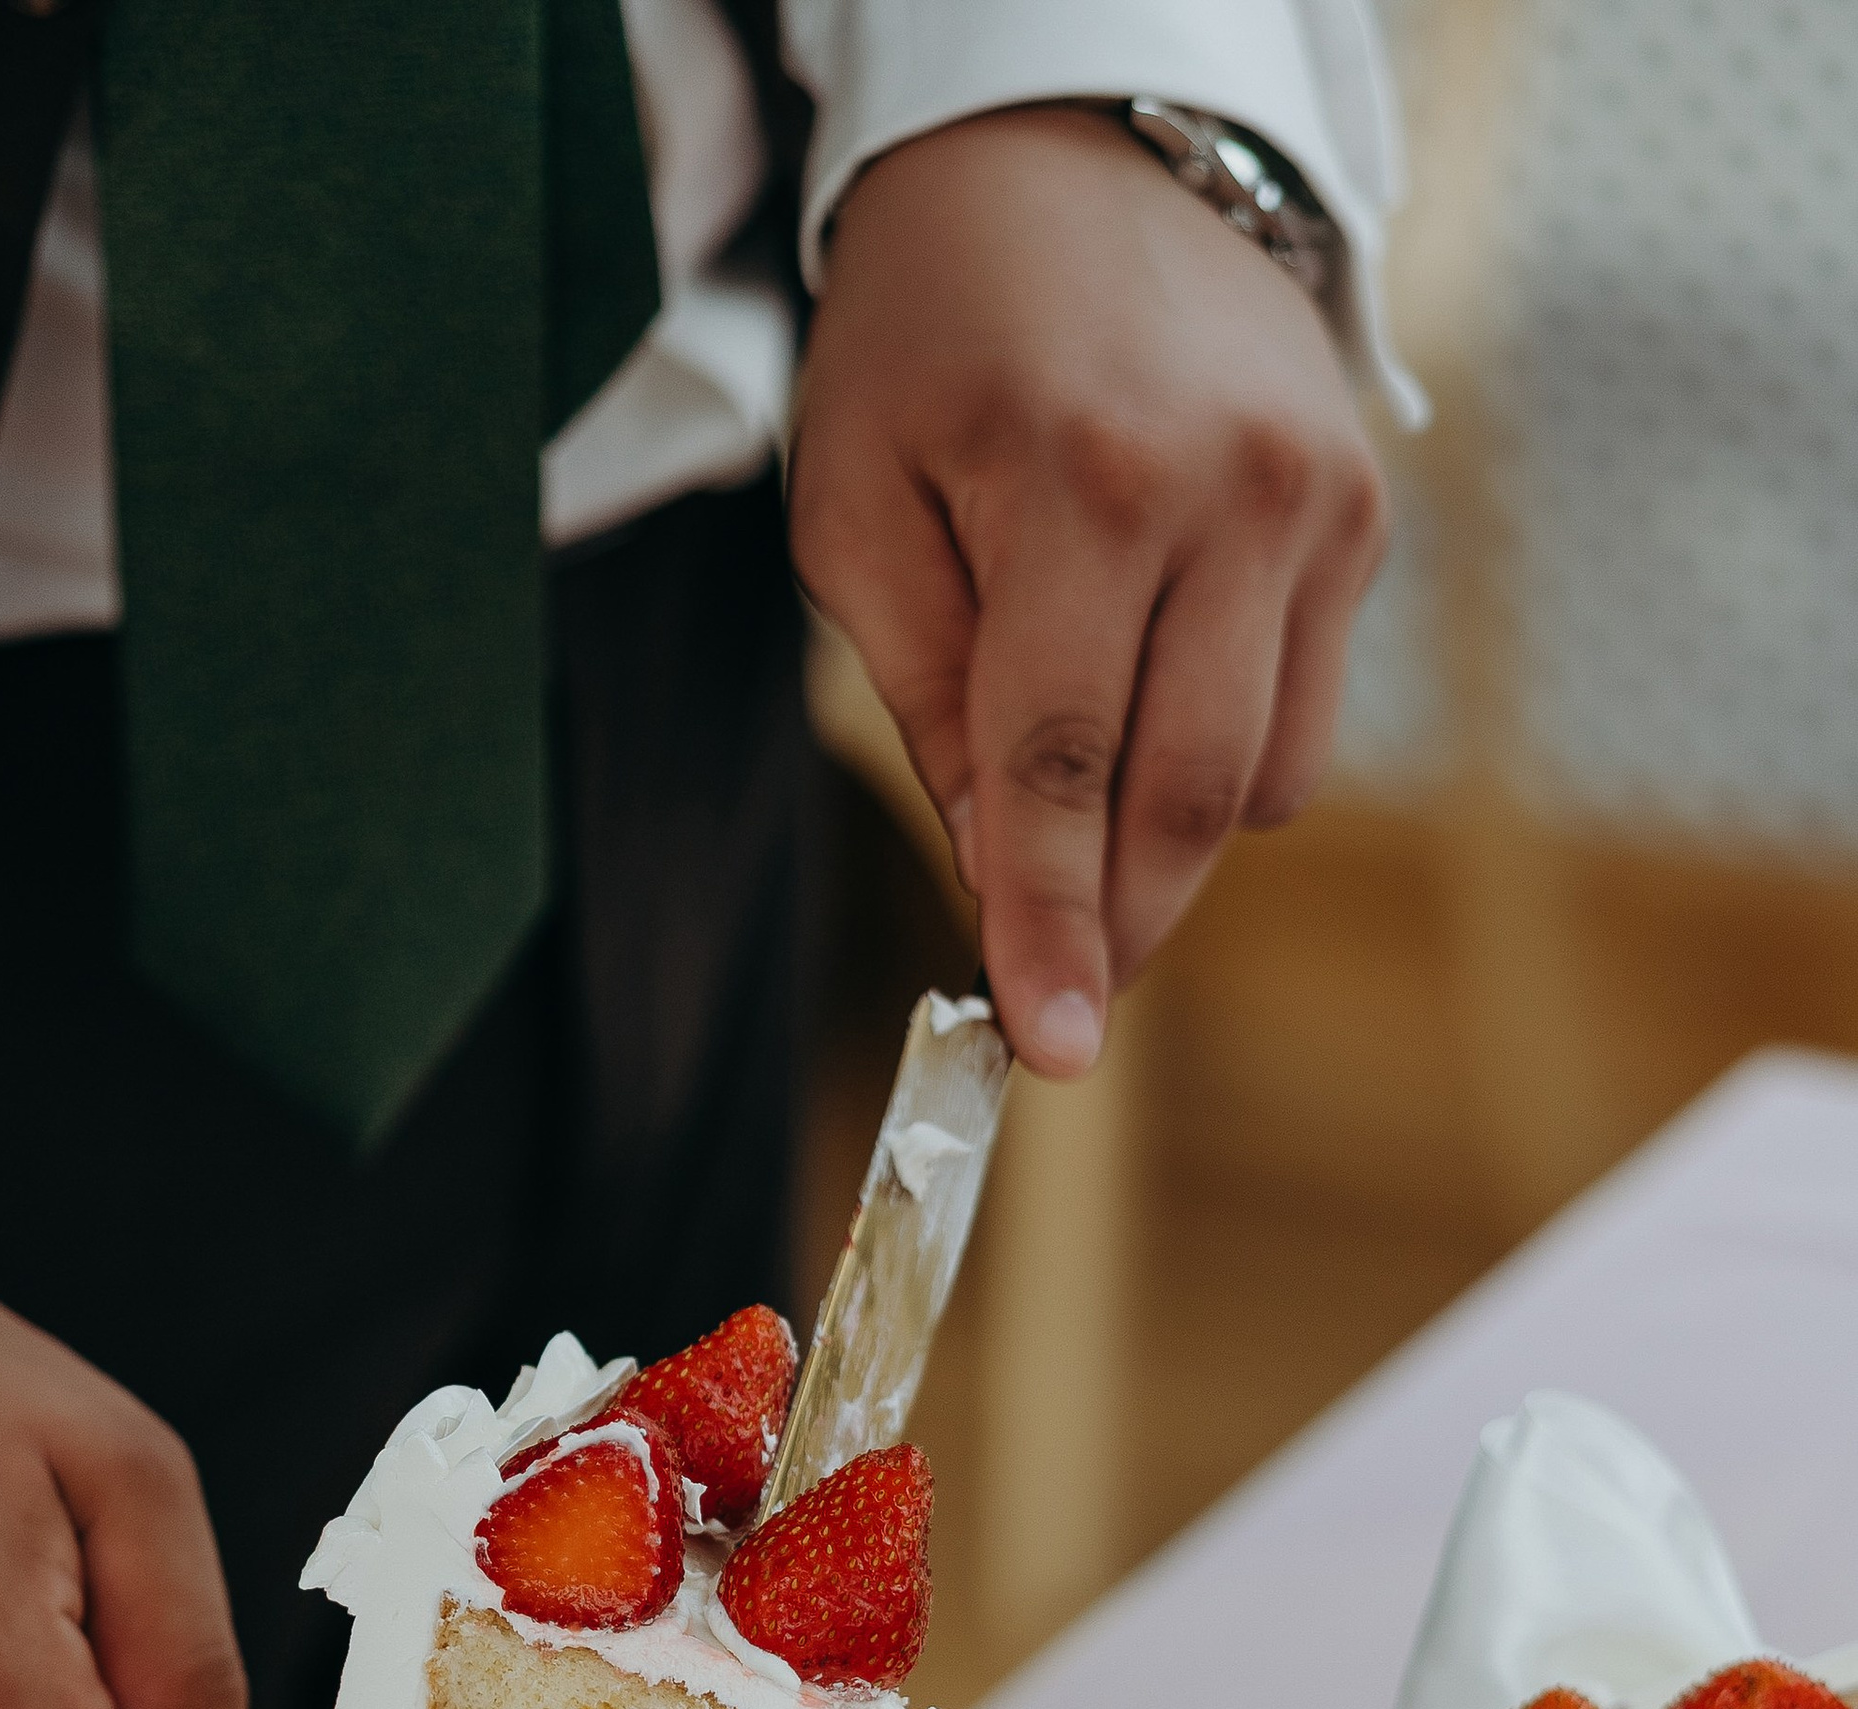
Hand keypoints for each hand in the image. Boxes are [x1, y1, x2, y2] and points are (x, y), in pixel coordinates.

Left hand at [792, 105, 1387, 1073]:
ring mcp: (1316, 500)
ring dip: (1165, 838)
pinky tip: (1149, 693)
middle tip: (1061, 999)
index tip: (1044, 1048)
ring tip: (1076, 797)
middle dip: (1117, 924)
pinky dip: (1222, 754)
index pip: (1064, 763)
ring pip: (1258, 780)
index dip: (1051, 922)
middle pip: (1182, 795)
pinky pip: (1301, 715)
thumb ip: (925, 701)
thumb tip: (995, 876)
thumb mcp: (858, 506)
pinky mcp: (1361, 511)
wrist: (1065, 148)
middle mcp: (1227, 490)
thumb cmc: (930, 334)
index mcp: (1080, 482)